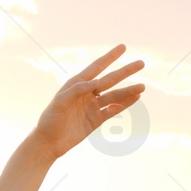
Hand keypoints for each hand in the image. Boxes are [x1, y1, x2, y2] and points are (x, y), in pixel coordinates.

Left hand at [30, 44, 145, 159]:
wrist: (48, 143)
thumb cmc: (49, 120)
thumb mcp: (59, 103)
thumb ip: (76, 91)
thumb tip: (95, 82)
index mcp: (76, 85)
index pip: (96, 68)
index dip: (109, 57)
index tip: (123, 47)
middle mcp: (86, 94)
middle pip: (110, 80)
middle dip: (125, 71)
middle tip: (141, 63)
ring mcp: (92, 106)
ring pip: (114, 96)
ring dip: (128, 91)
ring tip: (142, 87)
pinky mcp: (96, 119)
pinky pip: (113, 110)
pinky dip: (124, 105)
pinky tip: (135, 99)